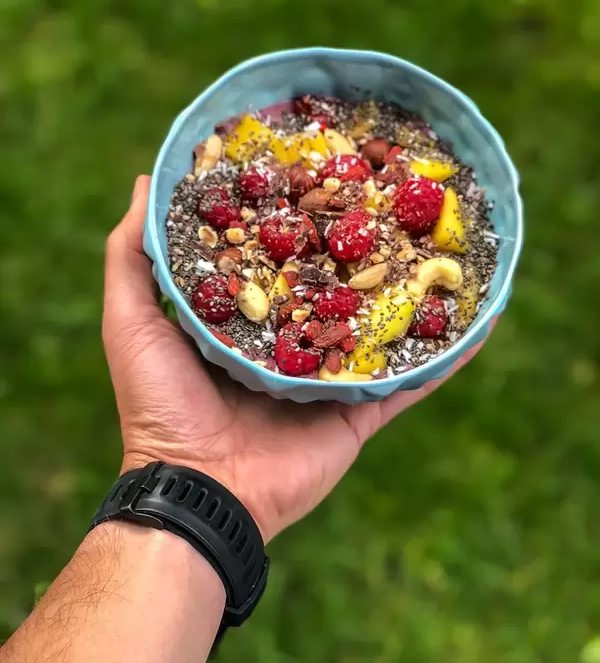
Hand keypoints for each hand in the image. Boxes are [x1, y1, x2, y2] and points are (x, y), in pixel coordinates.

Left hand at [103, 176, 487, 542]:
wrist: (198, 489)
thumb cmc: (159, 403)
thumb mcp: (132, 319)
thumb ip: (134, 255)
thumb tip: (146, 181)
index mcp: (240, 322)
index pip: (276, 259)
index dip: (297, 221)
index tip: (319, 173)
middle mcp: (289, 346)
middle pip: (334, 290)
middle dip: (362, 251)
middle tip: (395, 201)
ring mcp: (328, 380)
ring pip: (378, 330)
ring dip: (413, 296)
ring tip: (449, 249)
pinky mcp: (358, 413)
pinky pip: (411, 382)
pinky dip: (447, 356)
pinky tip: (480, 321)